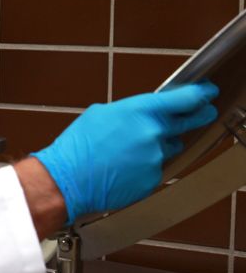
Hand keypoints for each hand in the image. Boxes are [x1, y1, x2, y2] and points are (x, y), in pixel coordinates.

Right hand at [33, 82, 218, 223]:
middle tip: (203, 113)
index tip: (207, 93)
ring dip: (158, 146)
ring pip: (169, 148)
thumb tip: (143, 113)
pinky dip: (144, 167)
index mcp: (140, 112)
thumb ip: (130, 112)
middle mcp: (153, 134)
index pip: (186, 99)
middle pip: (191, 122)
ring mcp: (155, 158)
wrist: (66, 180)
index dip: (201, 94)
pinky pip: (156, 168)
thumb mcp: (100, 114)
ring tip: (128, 152)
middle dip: (199, 116)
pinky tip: (122, 167)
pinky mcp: (152, 179)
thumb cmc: (77, 147)